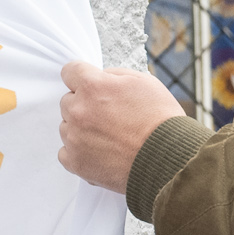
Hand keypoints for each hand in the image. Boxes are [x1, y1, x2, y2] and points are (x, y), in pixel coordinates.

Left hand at [57, 60, 190, 195]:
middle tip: (108, 116)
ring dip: (81, 129)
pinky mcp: (76, 163)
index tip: (89, 85)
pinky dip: (79, 152)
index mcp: (92, 86)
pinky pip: (65, 152)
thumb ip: (114, 75)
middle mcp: (78, 110)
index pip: (70, 71)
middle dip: (84, 105)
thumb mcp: (144, 82)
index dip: (82, 77)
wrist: (168, 160)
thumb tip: (100, 77)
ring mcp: (74, 138)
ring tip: (109, 138)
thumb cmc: (160, 120)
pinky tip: (99, 153)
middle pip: (67, 101)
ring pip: (66, 127)